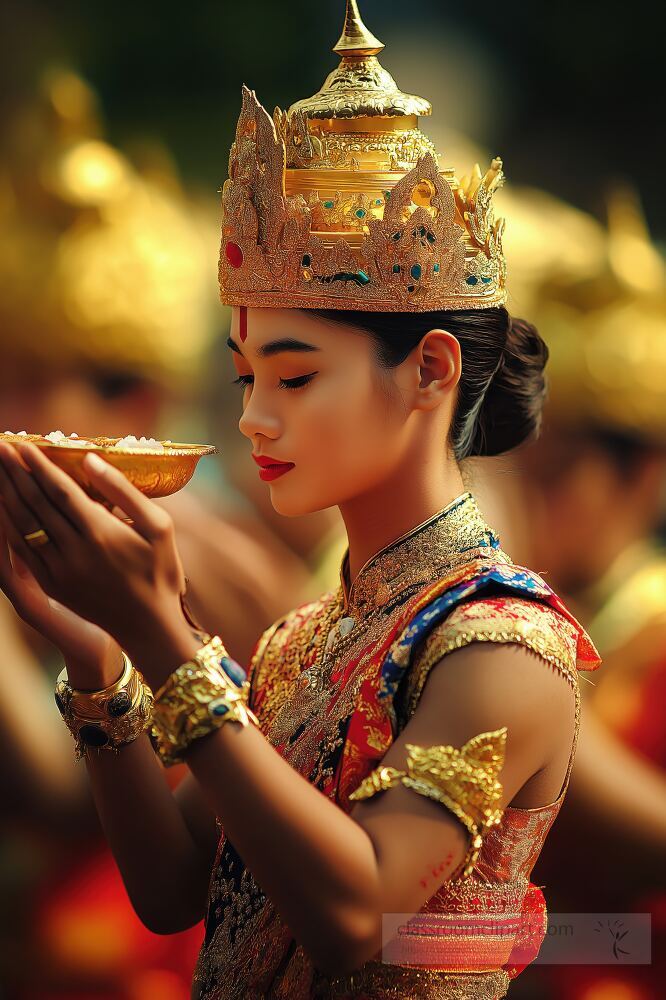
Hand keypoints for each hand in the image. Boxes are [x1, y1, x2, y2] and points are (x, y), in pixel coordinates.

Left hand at [0, 442, 195, 684]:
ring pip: (24, 525)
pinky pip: (23, 550)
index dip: (39, 465)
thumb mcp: (160, 527)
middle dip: (15, 473)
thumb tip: (91, 460)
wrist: (149, 626)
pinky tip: (2, 508)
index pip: (60, 490)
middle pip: (36, 503)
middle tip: (0, 447)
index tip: (22, 444)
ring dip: (7, 495)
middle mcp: (75, 551)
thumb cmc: (161, 571)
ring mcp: (59, 571)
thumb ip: (124, 492)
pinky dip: (9, 526)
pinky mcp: (52, 585)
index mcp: (101, 533)